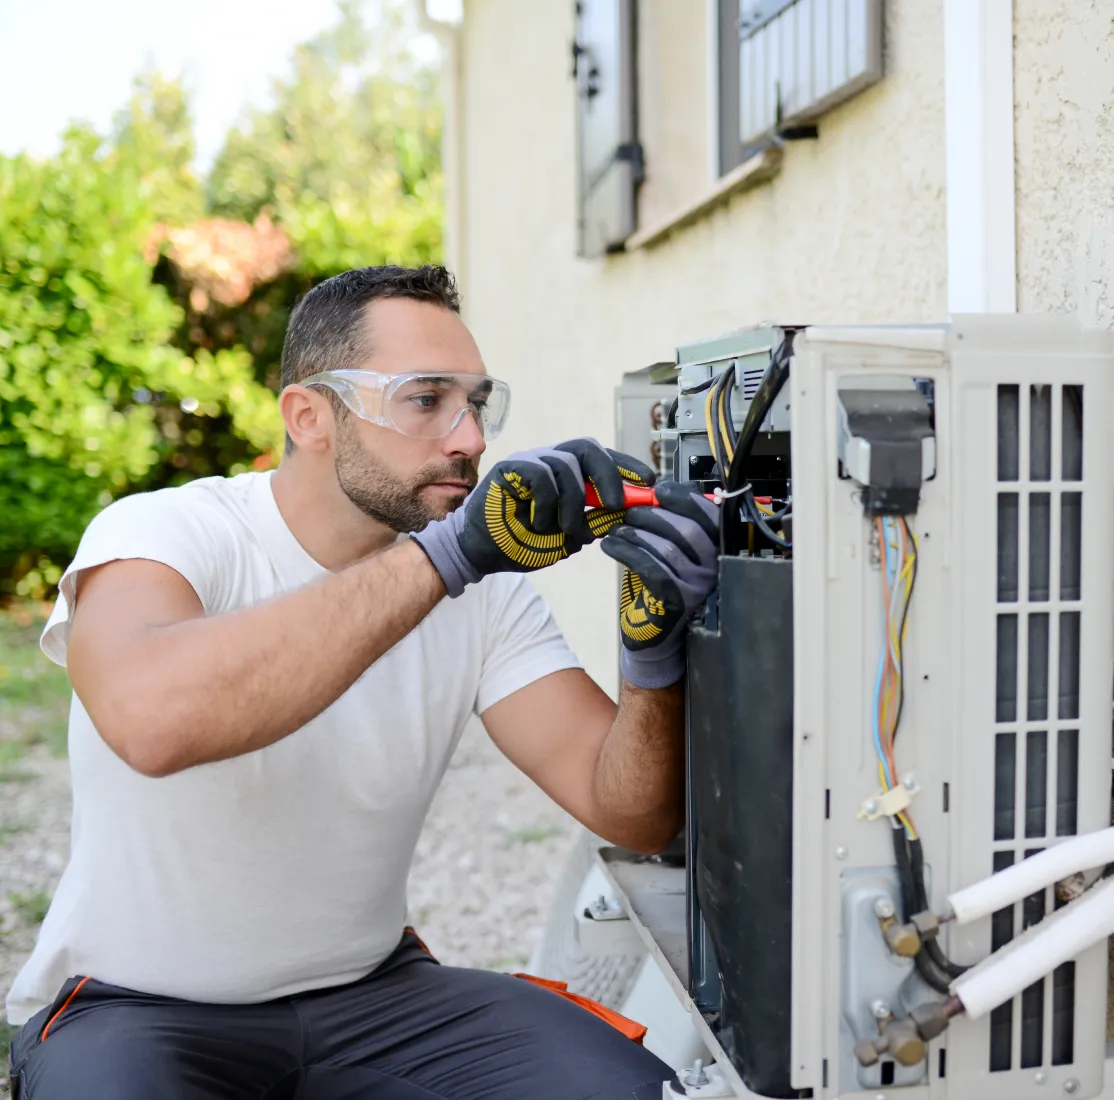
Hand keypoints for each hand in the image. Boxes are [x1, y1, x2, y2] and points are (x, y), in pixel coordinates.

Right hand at [411, 438, 655, 596]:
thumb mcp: (568, 538)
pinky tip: (538, 521)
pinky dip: (547, 502)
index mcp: (566, 475)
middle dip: (609, 473)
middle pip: (588, 447)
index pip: (601, 458)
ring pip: (566, 464)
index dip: (627, 466)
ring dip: (572, 503)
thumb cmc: (522, 543)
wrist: (482, 553)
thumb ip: (594, 523)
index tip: (649, 482)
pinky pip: (541, 474)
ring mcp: (529, 461)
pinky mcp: (510, 467)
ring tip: (564, 529)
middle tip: (617, 503)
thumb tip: (626, 513)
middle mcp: (549, 461)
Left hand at [599, 480, 718, 688]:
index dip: (684, 497)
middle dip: (652, 514)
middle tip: (628, 512)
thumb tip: (651, 491)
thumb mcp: (670, 548)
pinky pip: (649, 568)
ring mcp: (696, 586)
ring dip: (634, 533)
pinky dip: (626, 551)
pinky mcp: (674, 601)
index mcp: (716, 549)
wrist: (654, 633)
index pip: (710, 514)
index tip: (658, 489)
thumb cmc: (660, 584)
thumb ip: (669, 522)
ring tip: (616, 530)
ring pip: (665, 547)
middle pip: (687, 529)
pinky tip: (610, 546)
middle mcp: (713, 568)